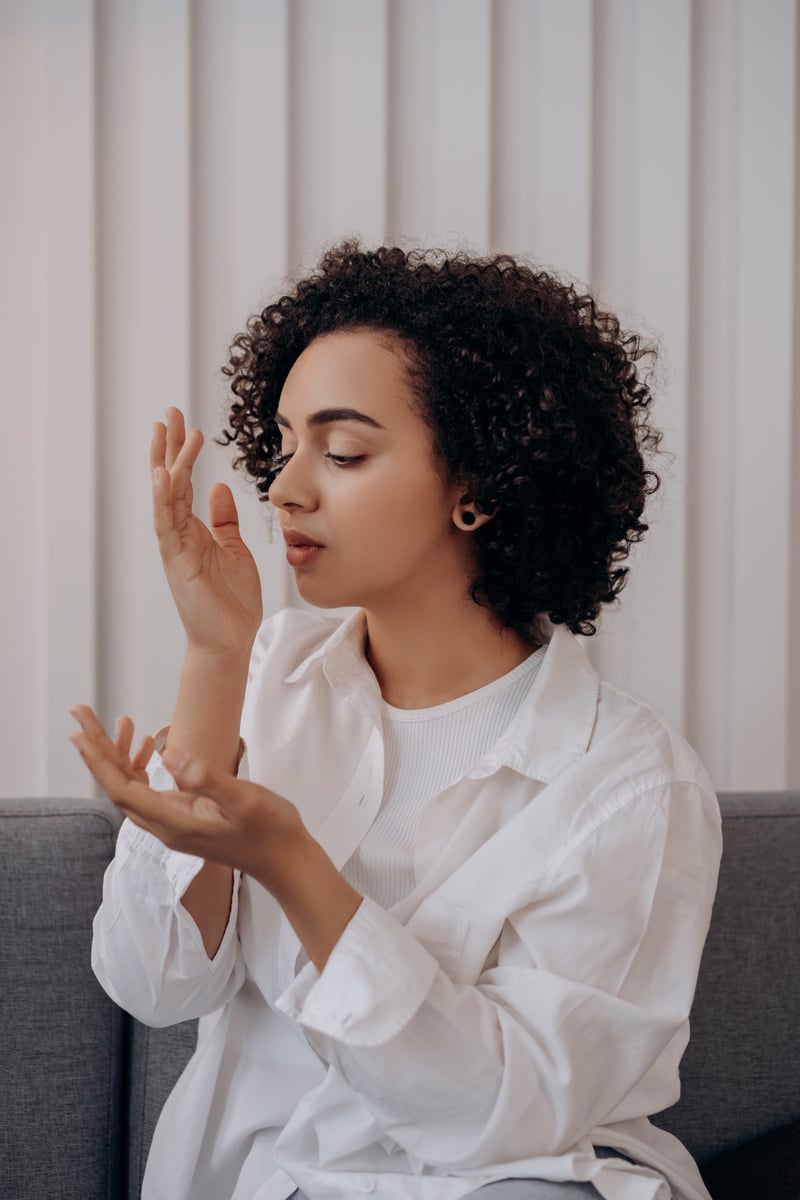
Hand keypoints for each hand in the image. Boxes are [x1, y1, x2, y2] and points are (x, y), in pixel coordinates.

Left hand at [69, 706, 306, 881]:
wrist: (284, 859)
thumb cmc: (270, 828)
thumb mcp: (244, 799)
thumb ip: (207, 778)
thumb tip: (168, 755)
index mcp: (176, 823)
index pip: (123, 791)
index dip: (98, 762)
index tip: (78, 734)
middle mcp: (166, 826)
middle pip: (118, 787)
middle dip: (97, 749)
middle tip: (81, 713)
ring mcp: (173, 824)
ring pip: (131, 788)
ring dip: (118, 755)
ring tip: (117, 720)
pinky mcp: (183, 819)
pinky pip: (149, 792)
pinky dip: (141, 767)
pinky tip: (150, 746)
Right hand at [152, 407, 262, 656]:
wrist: (231, 640)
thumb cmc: (232, 600)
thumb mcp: (235, 549)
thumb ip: (224, 520)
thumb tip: (219, 488)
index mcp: (193, 529)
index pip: (184, 483)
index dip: (182, 453)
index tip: (184, 423)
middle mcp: (179, 534)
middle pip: (169, 482)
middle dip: (168, 447)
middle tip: (168, 412)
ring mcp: (175, 546)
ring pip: (166, 497)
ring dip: (166, 463)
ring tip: (166, 432)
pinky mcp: (177, 561)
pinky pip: (167, 524)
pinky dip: (164, 498)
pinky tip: (163, 474)